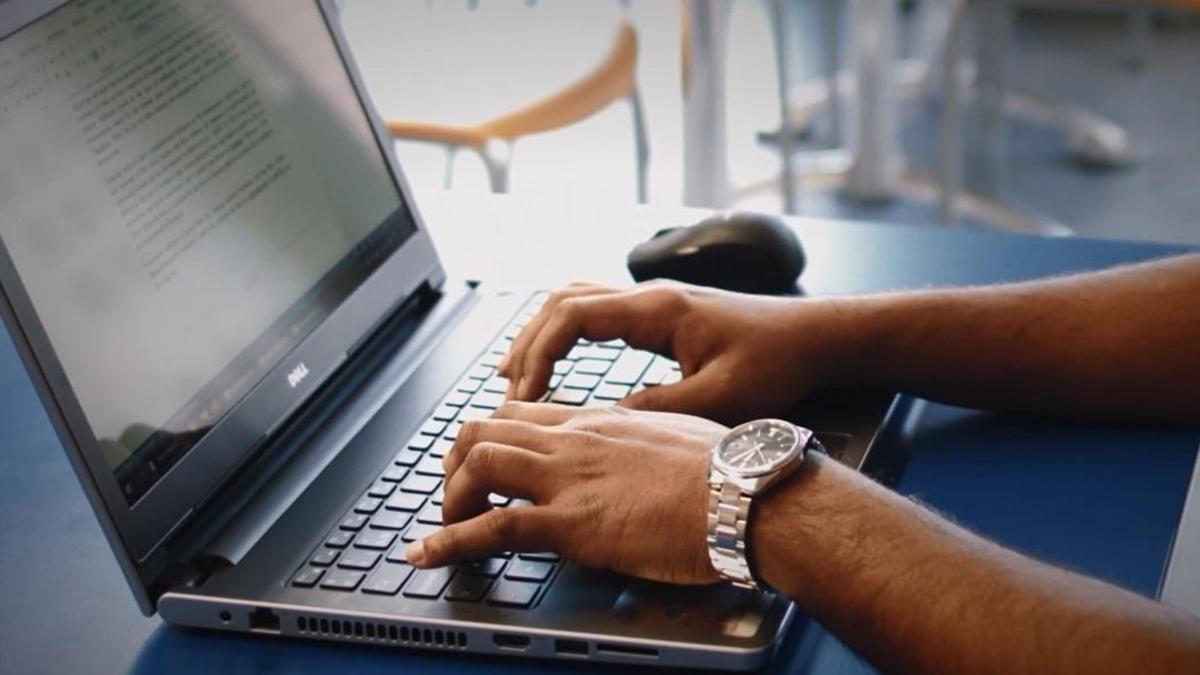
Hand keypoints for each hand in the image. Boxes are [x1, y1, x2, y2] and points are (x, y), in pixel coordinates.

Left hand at [404, 402, 725, 584]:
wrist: (751, 494)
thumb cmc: (731, 473)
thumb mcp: (680, 439)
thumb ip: (645, 443)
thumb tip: (639, 459)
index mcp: (603, 420)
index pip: (524, 412)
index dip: (491, 434)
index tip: (481, 460)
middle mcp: (576, 440)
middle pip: (486, 428)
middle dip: (456, 462)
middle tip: (454, 493)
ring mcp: (570, 478)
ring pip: (478, 463)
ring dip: (450, 497)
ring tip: (445, 526)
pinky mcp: (572, 522)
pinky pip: (493, 526)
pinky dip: (449, 542)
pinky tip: (427, 555)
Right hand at [500, 281, 855, 423]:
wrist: (815, 339)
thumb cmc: (778, 363)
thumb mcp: (720, 398)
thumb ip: (659, 409)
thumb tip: (602, 423)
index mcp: (658, 309)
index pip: (573, 316)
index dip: (539, 353)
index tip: (524, 394)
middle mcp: (650, 297)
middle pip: (563, 302)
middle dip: (528, 344)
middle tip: (507, 390)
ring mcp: (655, 303)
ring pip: (576, 301)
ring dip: (542, 335)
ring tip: (515, 376)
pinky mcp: (662, 316)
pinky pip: (597, 314)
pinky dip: (567, 335)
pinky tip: (559, 362)